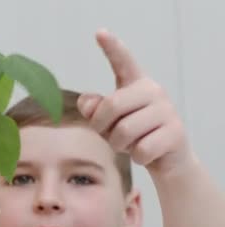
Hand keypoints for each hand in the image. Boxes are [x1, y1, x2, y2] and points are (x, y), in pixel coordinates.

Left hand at [77, 29, 192, 175]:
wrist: (166, 159)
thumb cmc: (133, 135)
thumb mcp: (109, 123)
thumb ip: (94, 110)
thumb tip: (85, 101)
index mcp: (135, 84)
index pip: (123, 62)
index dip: (111, 48)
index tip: (99, 32)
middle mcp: (153, 91)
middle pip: (111, 106)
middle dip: (101, 126)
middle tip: (109, 135)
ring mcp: (167, 111)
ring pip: (124, 131)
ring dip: (119, 145)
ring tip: (131, 144)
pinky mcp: (175, 133)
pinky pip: (140, 149)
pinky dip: (136, 157)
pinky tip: (146, 153)